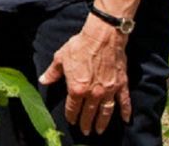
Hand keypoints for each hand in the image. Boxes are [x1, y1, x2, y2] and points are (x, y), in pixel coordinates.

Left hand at [39, 15, 131, 134]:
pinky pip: (124, 102)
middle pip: (89, 113)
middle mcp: (93, 94)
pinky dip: (125, 111)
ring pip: (106, 112)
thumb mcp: (60, 58)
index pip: (73, 107)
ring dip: (102, 122)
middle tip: (86, 131)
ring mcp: (108, 91)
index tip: (72, 121)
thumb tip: (43, 81)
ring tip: (100, 130)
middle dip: (86, 123)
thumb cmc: (79, 46)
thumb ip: (53, 73)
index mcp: (77, 88)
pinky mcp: (121, 85)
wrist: (102, 37)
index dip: (71, 115)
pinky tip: (125, 119)